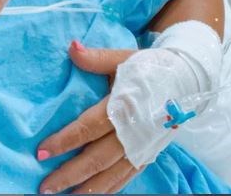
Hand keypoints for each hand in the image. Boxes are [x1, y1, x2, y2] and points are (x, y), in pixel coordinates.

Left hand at [37, 42, 142, 194]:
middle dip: (69, 174)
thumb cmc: (151, 67)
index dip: (65, 141)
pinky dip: (109, 188)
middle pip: (97, 158)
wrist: (188, 79)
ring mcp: (143, 146)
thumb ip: (96, 58)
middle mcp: (134, 131)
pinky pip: (127, 177)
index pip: (89, 128)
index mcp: (125, 105)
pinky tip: (91, 194)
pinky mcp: (149, 153)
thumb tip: (71, 48)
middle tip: (44, 186)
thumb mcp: (124, 58)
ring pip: (111, 174)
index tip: (42, 152)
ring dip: (87, 188)